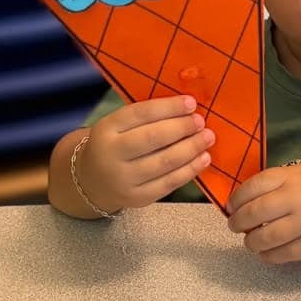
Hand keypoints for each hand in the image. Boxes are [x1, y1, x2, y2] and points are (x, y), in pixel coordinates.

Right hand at [77, 96, 214, 211]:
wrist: (93, 181)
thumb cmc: (115, 145)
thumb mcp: (118, 126)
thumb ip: (146, 117)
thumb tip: (186, 108)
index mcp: (106, 129)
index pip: (140, 114)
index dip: (168, 107)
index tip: (191, 103)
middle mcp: (111, 154)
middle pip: (153, 138)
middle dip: (182, 128)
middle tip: (200, 122)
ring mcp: (124, 179)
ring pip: (164, 162)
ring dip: (191, 148)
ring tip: (207, 138)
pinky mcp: (138, 198)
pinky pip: (169, 183)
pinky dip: (190, 170)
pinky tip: (203, 158)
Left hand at [226, 161, 300, 262]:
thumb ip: (282, 183)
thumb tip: (253, 200)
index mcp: (293, 176)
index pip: (252, 187)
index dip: (236, 199)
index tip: (232, 205)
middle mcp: (296, 199)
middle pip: (253, 214)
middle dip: (237, 222)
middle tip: (235, 226)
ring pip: (264, 238)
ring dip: (251, 242)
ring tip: (251, 241)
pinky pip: (283, 255)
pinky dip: (269, 256)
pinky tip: (267, 253)